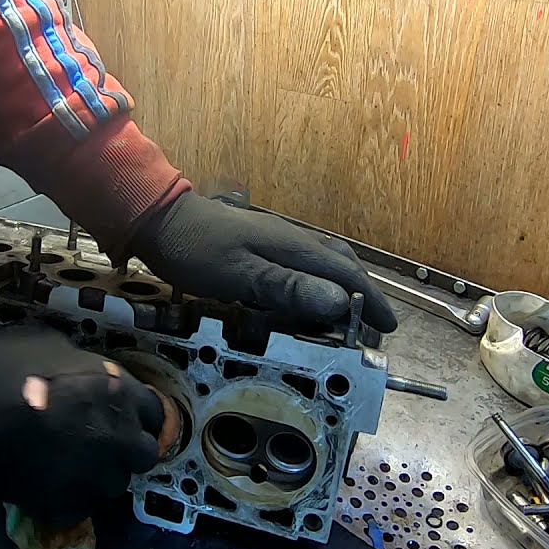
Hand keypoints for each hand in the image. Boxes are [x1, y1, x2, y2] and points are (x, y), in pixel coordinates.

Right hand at [0, 325, 164, 524]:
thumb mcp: (45, 344)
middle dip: (124, 450)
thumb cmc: (0, 370)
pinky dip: (68, 499)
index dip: (135, 413)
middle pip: (142, 454)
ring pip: (113, 484)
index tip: (118, 416)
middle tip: (97, 444)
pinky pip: (80, 507)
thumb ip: (78, 360)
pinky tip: (47, 484)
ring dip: (97, 476)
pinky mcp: (65, 503)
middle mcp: (117, 435)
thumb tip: (82, 367)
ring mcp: (94, 474)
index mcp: (118, 391)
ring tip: (68, 466)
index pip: (153, 410)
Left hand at [130, 192, 396, 331]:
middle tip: (373, 329)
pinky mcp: (261, 245)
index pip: (347, 275)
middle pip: (342, 266)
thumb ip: (288, 288)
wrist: (160, 219)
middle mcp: (293, 241)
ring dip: (342, 289)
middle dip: (362, 296)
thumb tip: (338, 302)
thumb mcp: (241, 275)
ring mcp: (277, 241)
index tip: (388, 328)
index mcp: (294, 248)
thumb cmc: (197, 250)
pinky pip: (304, 265)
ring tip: (349, 318)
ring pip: (324, 263)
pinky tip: (307, 298)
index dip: (371, 301)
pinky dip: (318, 283)